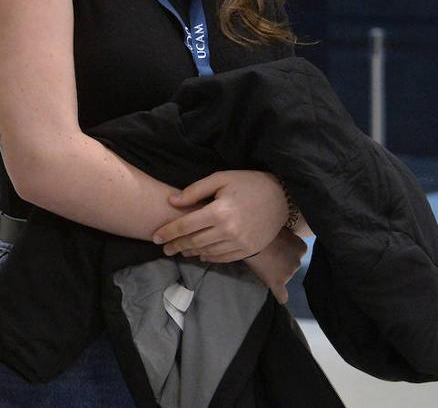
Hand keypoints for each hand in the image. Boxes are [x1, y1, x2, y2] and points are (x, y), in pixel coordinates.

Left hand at [151, 170, 287, 262]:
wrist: (282, 197)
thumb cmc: (248, 183)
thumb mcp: (220, 178)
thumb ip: (194, 191)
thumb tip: (172, 201)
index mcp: (218, 211)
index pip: (185, 225)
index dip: (168, 232)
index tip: (155, 237)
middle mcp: (227, 230)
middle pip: (193, 241)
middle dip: (175, 245)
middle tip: (164, 248)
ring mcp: (239, 243)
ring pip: (206, 252)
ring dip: (190, 252)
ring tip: (179, 250)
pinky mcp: (248, 250)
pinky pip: (223, 258)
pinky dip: (208, 257)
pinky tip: (200, 254)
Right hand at [242, 229, 306, 303]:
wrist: (250, 239)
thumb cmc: (264, 229)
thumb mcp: (279, 227)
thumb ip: (284, 236)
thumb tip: (281, 239)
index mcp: (301, 247)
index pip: (297, 252)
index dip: (286, 248)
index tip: (276, 245)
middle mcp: (298, 262)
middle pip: (291, 264)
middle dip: (282, 260)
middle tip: (268, 253)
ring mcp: (288, 274)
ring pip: (284, 275)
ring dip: (276, 271)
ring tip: (262, 262)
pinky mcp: (277, 283)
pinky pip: (282, 295)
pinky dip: (281, 296)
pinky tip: (281, 298)